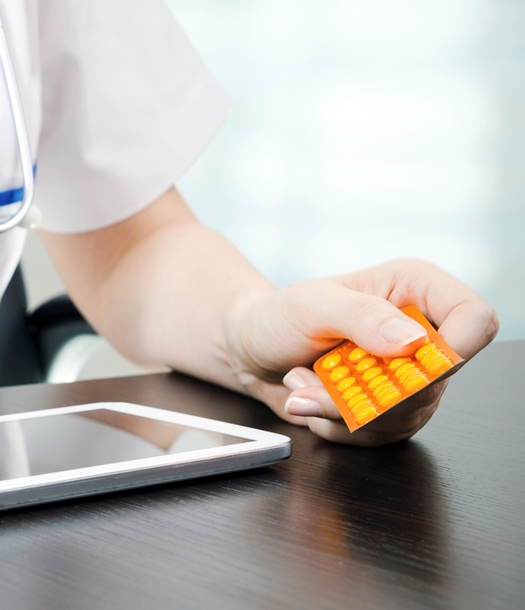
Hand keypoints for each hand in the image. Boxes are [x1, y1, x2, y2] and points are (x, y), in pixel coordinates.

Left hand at [227, 260, 498, 445]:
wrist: (252, 350)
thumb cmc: (280, 316)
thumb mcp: (312, 304)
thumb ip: (362, 317)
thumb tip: (413, 341)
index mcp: (416, 291)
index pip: (475, 319)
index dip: (455, 348)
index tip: (404, 360)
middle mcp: (421, 335)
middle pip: (437, 381)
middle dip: (369, 389)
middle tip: (321, 374)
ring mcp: (408, 377)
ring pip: (404, 416)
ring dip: (343, 409)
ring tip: (305, 381)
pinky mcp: (390, 412)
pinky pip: (378, 437)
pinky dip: (336, 425)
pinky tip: (312, 398)